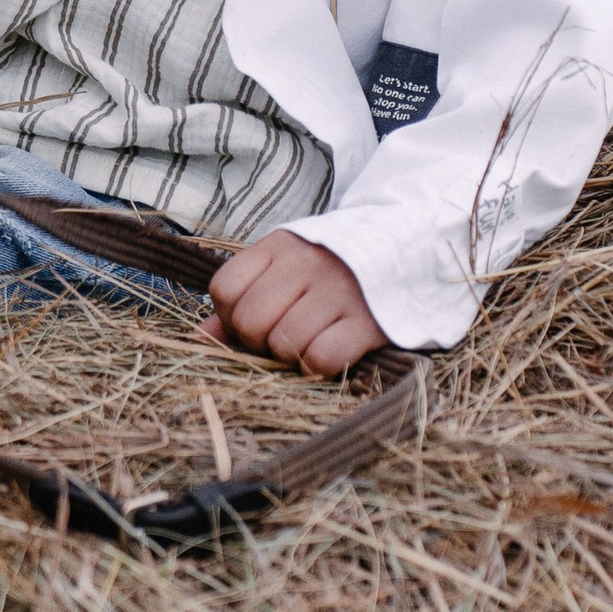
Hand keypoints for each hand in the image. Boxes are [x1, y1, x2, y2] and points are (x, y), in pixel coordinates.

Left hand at [203, 231, 386, 378]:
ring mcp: (339, 290)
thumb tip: (199, 338)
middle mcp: (306, 263)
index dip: (232, 317)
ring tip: (311, 340)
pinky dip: (320, 366)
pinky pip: (321, 359)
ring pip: (283, 343)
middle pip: (250, 322)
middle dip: (260, 342)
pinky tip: (333, 351)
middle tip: (284, 336)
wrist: (412, 247)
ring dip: (292, 355)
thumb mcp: (287, 268)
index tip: (258, 318)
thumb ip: (242, 299)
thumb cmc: (337, 267)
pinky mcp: (369, 320)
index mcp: (280, 246)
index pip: (225, 290)